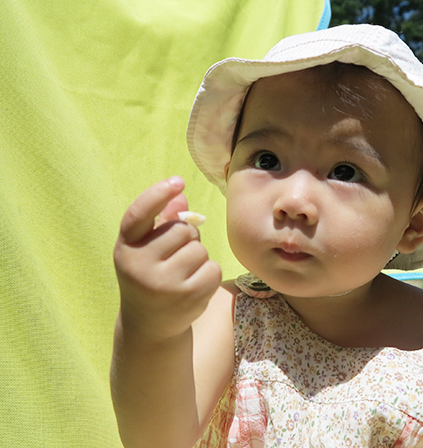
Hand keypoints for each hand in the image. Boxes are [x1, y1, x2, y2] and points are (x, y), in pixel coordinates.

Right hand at [114, 177, 221, 339]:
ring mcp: (163, 283)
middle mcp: (139, 265)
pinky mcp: (187, 297)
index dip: (157, 194)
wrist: (149, 326)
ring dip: (198, 258)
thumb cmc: (150, 276)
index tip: (177, 181)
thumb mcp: (147, 249)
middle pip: (182, 229)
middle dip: (186, 238)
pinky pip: (213, 268)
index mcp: (126, 248)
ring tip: (182, 274)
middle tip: (175, 257)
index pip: (139, 214)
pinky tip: (193, 286)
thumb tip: (180, 195)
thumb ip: (162, 221)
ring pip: (200, 249)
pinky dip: (209, 274)